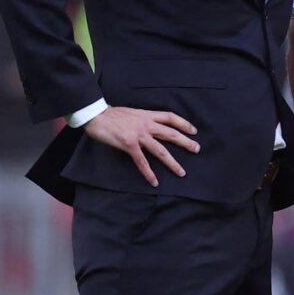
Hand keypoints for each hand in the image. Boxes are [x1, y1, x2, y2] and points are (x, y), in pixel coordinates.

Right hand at [84, 107, 199, 186]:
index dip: (184, 123)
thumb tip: (151, 126)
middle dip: (185, 142)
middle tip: (197, 149)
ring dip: (172, 162)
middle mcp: (146, 124)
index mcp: (147, 115)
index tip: (194, 131)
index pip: (170, 117)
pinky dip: (149, 172)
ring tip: (181, 172)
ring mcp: (138, 135)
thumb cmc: (112, 114)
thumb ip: (143, 119)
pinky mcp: (129, 145)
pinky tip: (155, 181)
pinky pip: (142, 161)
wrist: (96, 115)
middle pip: (170, 134)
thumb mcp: (133, 113)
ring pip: (160, 150)